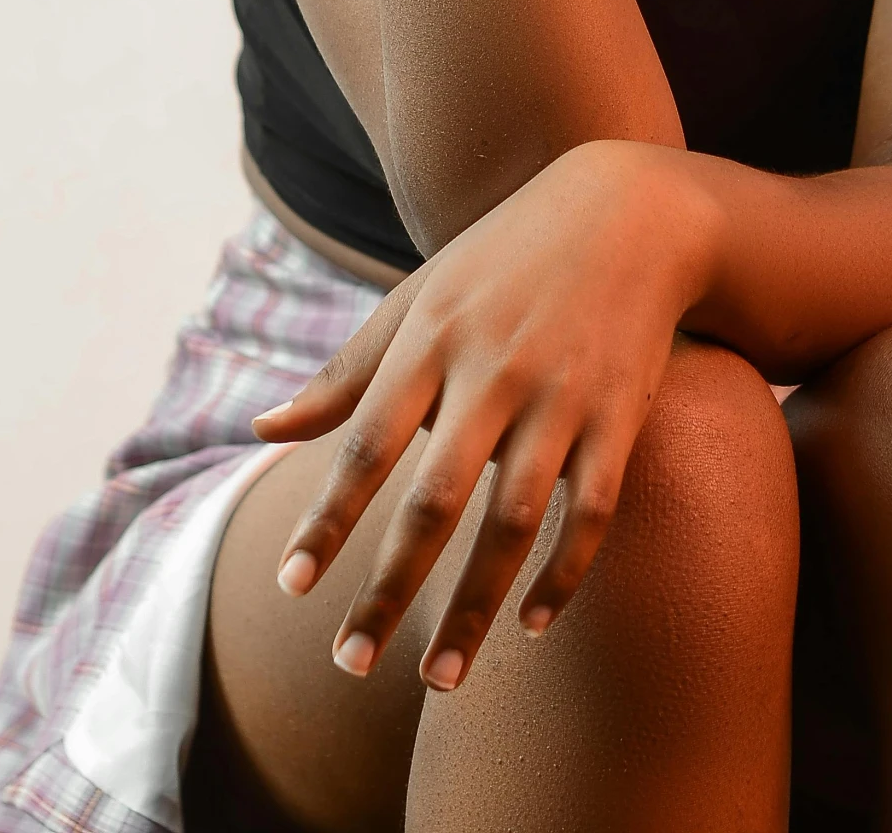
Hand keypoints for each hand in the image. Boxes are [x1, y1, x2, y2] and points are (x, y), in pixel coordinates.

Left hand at [251, 140, 711, 690]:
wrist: (630, 213)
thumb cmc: (503, 262)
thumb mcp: (418, 298)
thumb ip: (346, 372)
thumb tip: (261, 429)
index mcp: (432, 336)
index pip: (366, 441)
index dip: (327, 516)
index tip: (291, 586)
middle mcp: (493, 368)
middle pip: (434, 498)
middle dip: (389, 586)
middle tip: (352, 663)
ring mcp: (562, 393)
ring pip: (513, 520)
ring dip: (474, 603)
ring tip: (440, 678)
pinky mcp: (621, 413)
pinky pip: (592, 511)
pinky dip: (563, 573)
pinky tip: (533, 624)